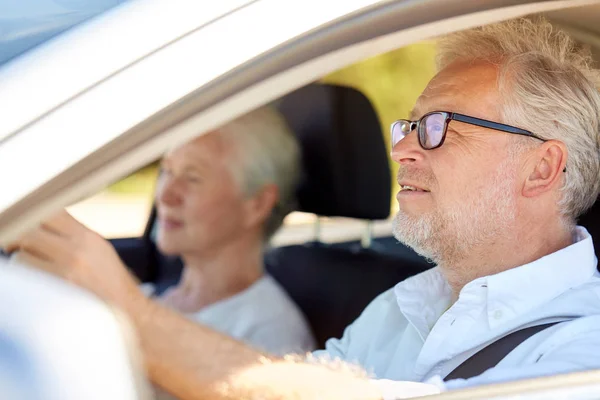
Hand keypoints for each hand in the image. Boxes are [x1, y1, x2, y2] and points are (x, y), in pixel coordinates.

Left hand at [4, 210, 148, 317]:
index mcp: (88, 237)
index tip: (25, 224)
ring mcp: (68, 270)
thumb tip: (35, 223)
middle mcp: (79, 249)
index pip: (51, 212)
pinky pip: (27, 278)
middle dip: (19, 238)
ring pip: (23, 255)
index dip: (32, 215)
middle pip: (31, 231)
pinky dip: (26, 278)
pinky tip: (38, 284)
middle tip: (14, 245)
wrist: (126, 310)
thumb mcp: (98, 249)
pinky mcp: (59, 290)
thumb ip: (71, 234)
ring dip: (21, 260)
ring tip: (33, 268)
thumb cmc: (108, 281)